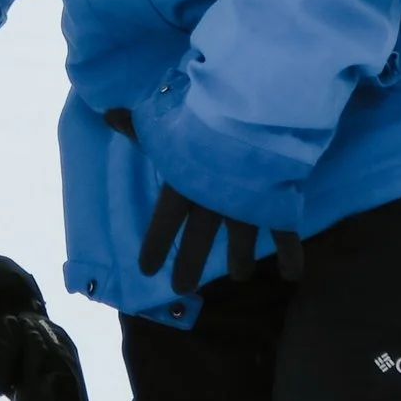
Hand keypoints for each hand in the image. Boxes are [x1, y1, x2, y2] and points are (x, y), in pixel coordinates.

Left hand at [106, 110, 304, 295]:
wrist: (258, 111)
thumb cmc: (210, 111)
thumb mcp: (170, 116)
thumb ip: (142, 124)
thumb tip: (108, 114)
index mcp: (185, 182)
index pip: (164, 222)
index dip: (155, 246)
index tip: (147, 269)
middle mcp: (214, 199)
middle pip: (198, 240)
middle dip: (189, 265)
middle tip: (182, 289)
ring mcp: (248, 203)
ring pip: (241, 241)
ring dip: (239, 260)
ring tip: (240, 275)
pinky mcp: (279, 199)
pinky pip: (285, 231)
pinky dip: (291, 253)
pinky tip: (292, 275)